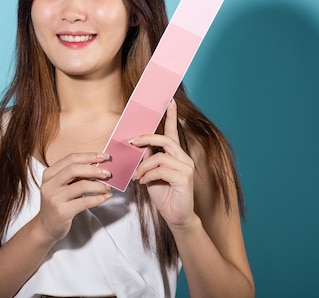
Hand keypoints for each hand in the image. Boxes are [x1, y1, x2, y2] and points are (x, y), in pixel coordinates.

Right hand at [35, 153, 112, 242]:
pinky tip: (105, 197)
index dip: (89, 156)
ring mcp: (54, 198)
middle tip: (108, 173)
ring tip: (107, 188)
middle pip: (75, 169)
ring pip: (82, 185)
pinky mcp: (62, 212)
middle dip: (95, 169)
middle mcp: (49, 184)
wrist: (46, 226)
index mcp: (49, 174)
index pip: (70, 158)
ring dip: (99, 186)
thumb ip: (74, 176)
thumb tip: (97, 166)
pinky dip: (98, 198)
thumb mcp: (61, 186)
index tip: (104, 156)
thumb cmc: (58, 203)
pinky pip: (85, 202)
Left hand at [130, 99, 196, 229]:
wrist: (176, 216)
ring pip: (159, 157)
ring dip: (143, 166)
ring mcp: (186, 167)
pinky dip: (148, 175)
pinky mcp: (184, 178)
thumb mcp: (151, 173)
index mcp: (176, 155)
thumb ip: (148, 158)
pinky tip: (144, 182)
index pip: (174, 131)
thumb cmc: (164, 194)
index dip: (171, 115)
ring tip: (137, 176)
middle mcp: (184, 158)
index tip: (169, 101)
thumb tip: (138, 146)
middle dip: (146, 139)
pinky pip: (161, 170)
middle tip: (131, 143)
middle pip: (164, 139)